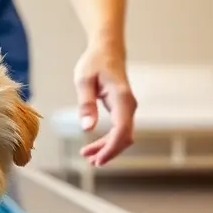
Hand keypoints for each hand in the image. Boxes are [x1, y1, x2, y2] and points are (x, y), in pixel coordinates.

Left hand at [73, 43, 135, 165]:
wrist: (107, 50)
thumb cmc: (94, 62)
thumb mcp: (83, 80)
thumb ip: (86, 104)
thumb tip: (87, 128)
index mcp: (121, 97)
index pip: (122, 129)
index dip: (111, 147)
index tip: (98, 159)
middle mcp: (129, 105)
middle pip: (124, 136)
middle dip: (109, 152)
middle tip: (91, 162)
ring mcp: (128, 108)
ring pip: (122, 135)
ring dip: (108, 148)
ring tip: (88, 157)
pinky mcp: (123, 110)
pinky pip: (119, 130)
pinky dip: (108, 141)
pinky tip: (94, 147)